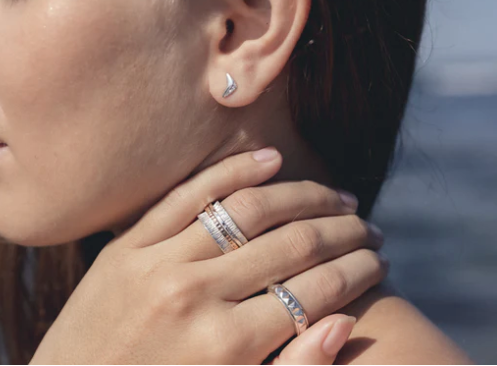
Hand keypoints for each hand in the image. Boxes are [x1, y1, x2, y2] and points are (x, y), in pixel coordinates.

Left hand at [30, 148, 387, 363]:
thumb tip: (342, 322)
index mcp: (225, 350)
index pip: (314, 292)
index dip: (357, 272)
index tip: (379, 259)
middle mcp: (194, 297)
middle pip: (291, 245)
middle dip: (342, 232)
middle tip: (367, 225)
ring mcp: (157, 262)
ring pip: (248, 209)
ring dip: (303, 196)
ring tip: (336, 196)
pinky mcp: (128, 244)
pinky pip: (190, 193)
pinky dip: (233, 171)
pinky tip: (271, 159)